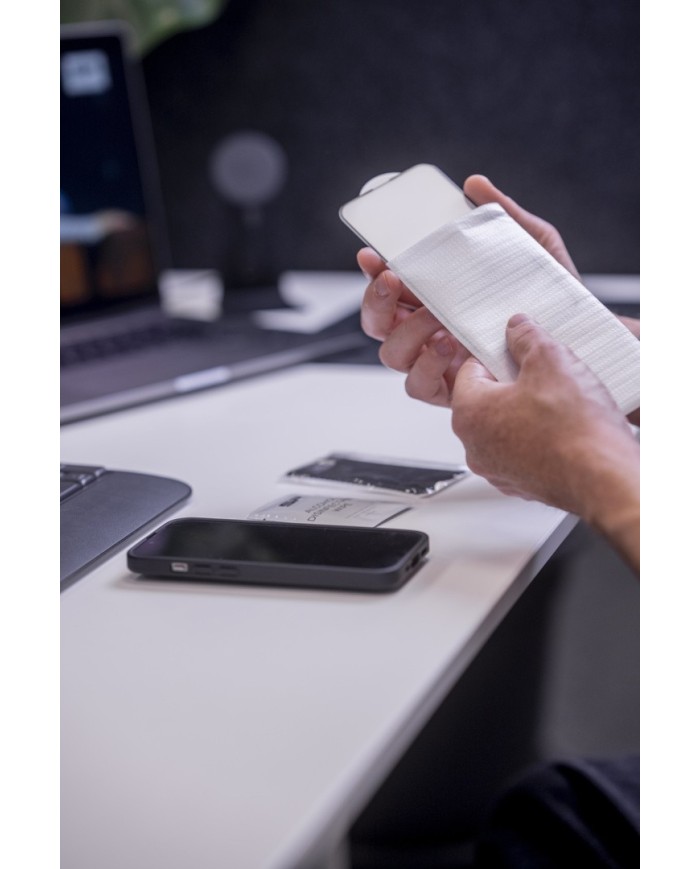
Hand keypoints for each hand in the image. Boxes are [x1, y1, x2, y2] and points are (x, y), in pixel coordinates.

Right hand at [358, 175, 580, 405]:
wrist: (585, 338)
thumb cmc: (553, 296)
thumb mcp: (533, 247)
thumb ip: (503, 215)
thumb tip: (475, 185)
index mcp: (438, 299)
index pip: (391, 287)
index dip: (373, 272)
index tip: (371, 253)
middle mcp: (431, 332)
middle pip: (380, 324)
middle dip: (377, 301)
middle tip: (393, 279)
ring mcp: (440, 363)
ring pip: (393, 355)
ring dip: (406, 333)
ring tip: (436, 318)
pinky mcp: (454, 390)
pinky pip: (419, 386)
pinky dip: (426, 367)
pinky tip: (448, 346)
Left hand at [451, 314, 639, 571]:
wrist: (605, 479)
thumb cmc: (575, 431)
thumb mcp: (551, 360)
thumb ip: (527, 338)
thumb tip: (518, 329)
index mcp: (468, 414)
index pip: (470, 369)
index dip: (498, 354)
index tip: (519, 350)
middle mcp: (475, 447)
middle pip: (487, 399)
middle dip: (515, 383)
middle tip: (546, 375)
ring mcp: (498, 469)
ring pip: (507, 426)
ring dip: (529, 411)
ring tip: (561, 402)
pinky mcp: (523, 483)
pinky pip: (525, 450)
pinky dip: (541, 438)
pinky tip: (566, 428)